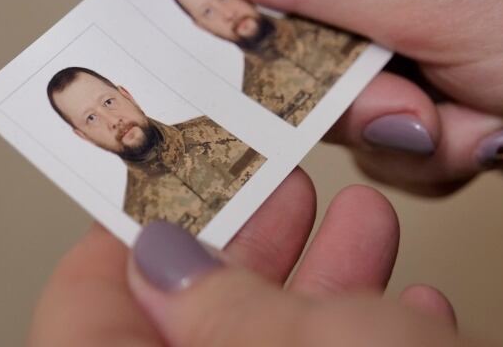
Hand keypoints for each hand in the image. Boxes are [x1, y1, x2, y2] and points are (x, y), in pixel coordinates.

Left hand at [28, 169, 456, 344]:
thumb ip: (212, 304)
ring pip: (283, 341)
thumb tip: (159, 256)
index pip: (84, 312)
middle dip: (256, 241)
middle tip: (291, 179)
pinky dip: (379, 337)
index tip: (177, 172)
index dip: (129, 232)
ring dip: (334, 280)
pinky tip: (418, 305)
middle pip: (197, 319)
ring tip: (366, 216)